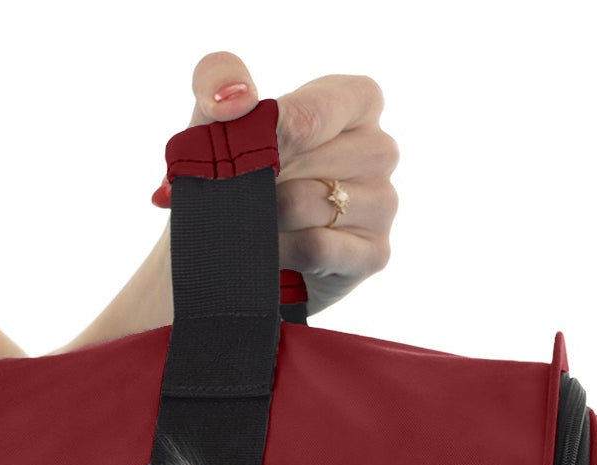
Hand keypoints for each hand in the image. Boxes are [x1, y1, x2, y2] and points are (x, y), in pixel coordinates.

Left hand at [159, 54, 398, 315]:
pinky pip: (318, 247)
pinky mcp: (374, 253)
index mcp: (355, 103)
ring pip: (311, 203)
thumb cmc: (229, 176)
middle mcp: (379, 149)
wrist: (224, 251)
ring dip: (265, 217)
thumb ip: (216, 79)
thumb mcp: (214, 117)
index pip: (321, 108)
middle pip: (312, 159)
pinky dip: (280, 251)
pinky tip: (267, 253)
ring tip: (250, 222)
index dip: (273, 132)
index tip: (239, 154)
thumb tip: (236, 99)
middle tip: (234, 194)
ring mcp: (382, 202)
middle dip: (261, 178)